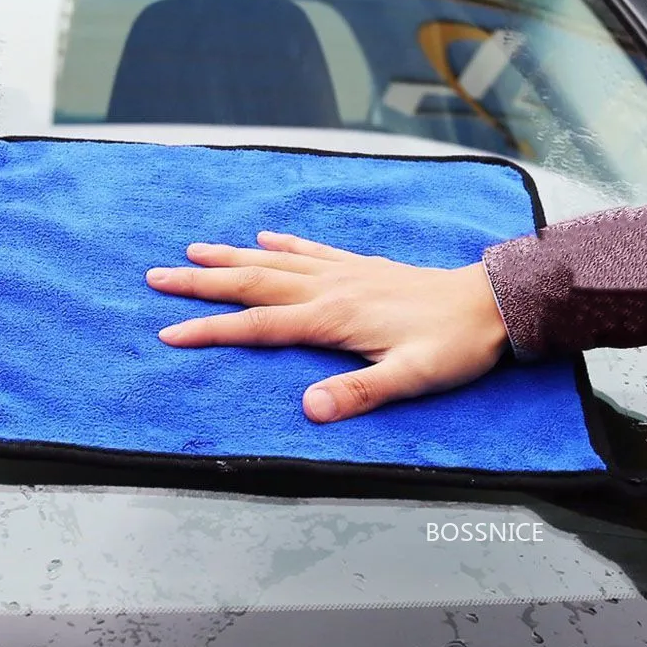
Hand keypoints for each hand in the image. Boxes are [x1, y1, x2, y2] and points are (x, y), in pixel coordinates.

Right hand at [146, 232, 508, 422]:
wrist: (488, 304)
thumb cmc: (452, 345)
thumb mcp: (412, 378)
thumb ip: (360, 393)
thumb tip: (309, 409)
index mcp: (332, 317)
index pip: (258, 325)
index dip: (211, 330)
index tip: (169, 332)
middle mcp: (328, 288)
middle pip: (252, 282)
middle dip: (202, 282)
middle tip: (158, 277)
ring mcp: (342, 272)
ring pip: (273, 261)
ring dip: (230, 256)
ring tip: (193, 251)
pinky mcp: (359, 266)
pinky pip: (311, 250)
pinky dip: (283, 244)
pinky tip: (265, 237)